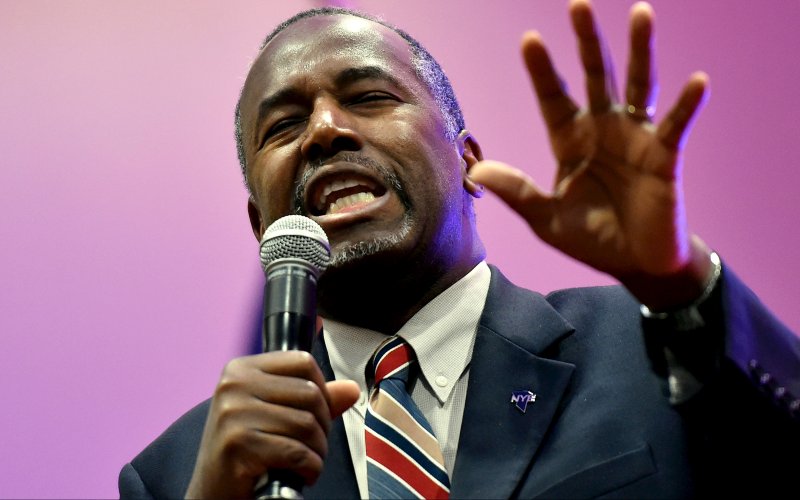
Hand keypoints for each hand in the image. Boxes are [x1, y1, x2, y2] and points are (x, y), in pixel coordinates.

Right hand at [184, 351, 358, 498]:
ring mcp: (234, 414)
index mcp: (241, 369)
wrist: (212, 491)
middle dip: (323, 426)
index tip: (317, 412)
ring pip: (308, 425)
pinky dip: (310, 469)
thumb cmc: (244, 450)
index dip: (322, 389)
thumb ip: (312, 398)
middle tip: (314, 445)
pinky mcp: (239, 444)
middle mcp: (234, 385)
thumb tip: (351, 389)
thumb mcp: (274, 414)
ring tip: (307, 462)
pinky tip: (301, 475)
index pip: (303, 362)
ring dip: (318, 451)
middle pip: (310, 393)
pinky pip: (298, 452)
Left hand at [470, 0, 713, 307]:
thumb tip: (477, 170)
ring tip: (641, 13)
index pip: (553, 99)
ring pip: (638, 86)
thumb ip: (517, 192)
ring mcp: (635, 138)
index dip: (543, 71)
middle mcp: (602, 130)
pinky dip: (687, 104)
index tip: (530, 39)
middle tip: (578, 5)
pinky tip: (697, 80)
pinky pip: (675, 125)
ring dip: (640, 51)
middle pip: (595, 77)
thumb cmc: (591, 239)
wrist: (634, 265)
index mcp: (569, 142)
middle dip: (587, 43)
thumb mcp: (546, 219)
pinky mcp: (665, 155)